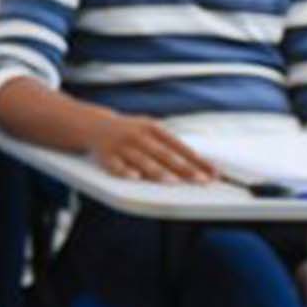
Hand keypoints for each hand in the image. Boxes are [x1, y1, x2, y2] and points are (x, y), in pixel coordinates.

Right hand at [85, 113, 218, 183]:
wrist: (93, 125)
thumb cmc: (130, 132)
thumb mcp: (149, 131)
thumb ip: (170, 147)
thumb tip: (199, 165)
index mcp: (152, 128)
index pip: (180, 146)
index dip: (197, 161)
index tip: (213, 173)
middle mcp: (138, 135)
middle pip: (164, 154)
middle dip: (184, 168)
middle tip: (200, 181)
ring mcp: (121, 145)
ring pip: (142, 160)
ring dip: (158, 171)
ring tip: (172, 181)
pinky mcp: (106, 155)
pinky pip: (116, 165)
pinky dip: (125, 171)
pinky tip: (135, 178)